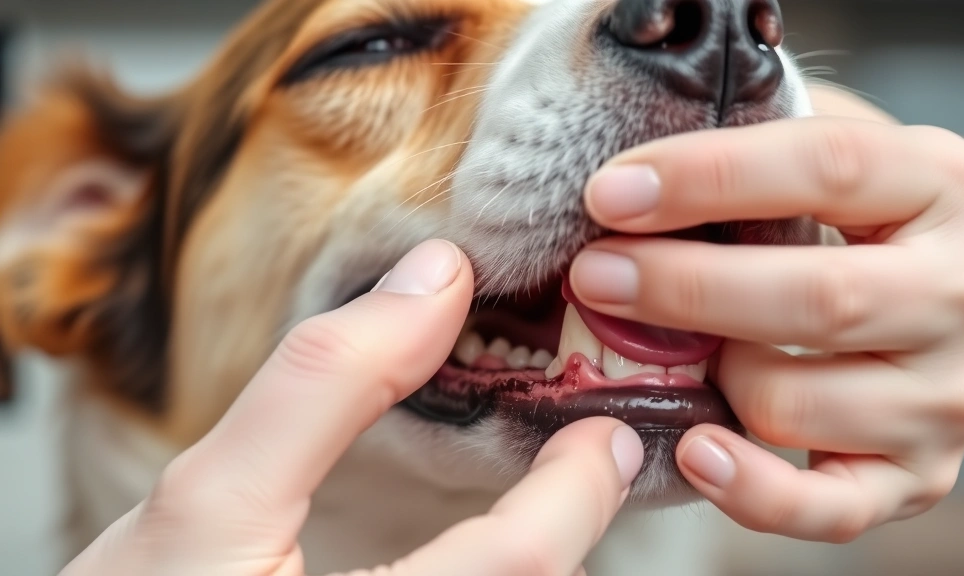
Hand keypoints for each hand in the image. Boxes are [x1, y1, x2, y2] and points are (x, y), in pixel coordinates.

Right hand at [62, 239, 643, 575]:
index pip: (523, 565)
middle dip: (574, 525)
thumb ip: (326, 385)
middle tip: (591, 453)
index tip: (602, 431)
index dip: (578, 492)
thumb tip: (436, 278)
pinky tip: (494, 543)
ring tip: (554, 492)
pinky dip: (501, 571)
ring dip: (541, 555)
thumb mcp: (210, 496)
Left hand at [570, 118, 963, 542]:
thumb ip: (751, 156)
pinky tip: (695, 450)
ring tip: (680, 352)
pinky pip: (829, 509)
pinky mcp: (922, 476)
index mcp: (942, 185)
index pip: (827, 167)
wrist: (950, 295)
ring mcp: (949, 395)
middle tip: (593, 275)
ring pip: (796, 404)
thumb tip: (625, 188)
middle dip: (682, 289)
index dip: (707, 178)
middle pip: (816, 299)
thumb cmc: (857, 218)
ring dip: (712, 377)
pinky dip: (751, 491)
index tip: (609, 193)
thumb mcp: (826, 160)